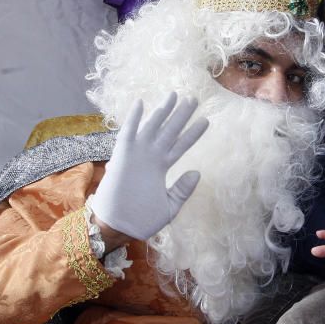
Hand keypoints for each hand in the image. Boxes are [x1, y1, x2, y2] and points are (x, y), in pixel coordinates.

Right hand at [90, 92, 208, 240]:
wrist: (118, 228)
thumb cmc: (141, 220)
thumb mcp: (169, 207)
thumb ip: (182, 190)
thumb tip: (196, 172)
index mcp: (161, 168)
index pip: (181, 145)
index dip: (193, 133)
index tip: (206, 120)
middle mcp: (151, 157)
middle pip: (170, 131)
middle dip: (181, 115)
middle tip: (194, 99)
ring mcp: (137, 155)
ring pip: (152, 127)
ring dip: (162, 111)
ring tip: (175, 95)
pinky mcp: (122, 157)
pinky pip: (128, 134)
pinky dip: (133, 119)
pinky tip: (140, 103)